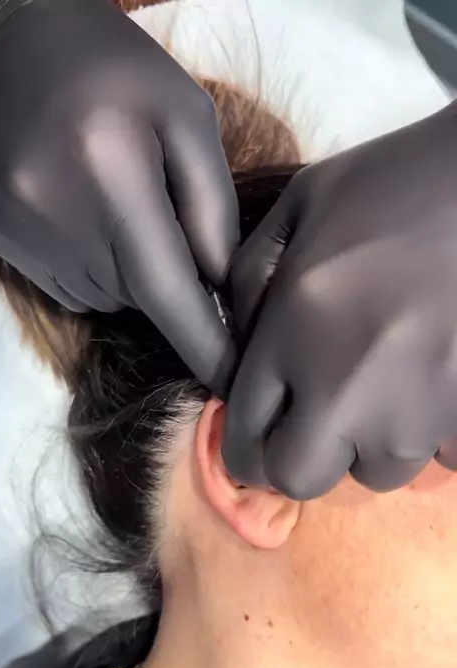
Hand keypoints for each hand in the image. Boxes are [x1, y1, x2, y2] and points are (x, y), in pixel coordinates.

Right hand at [0, 0, 237, 394]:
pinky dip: (93, 264)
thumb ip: (211, 204)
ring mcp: (22, 236)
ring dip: (128, 271)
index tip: (235, 385)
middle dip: (169, 282)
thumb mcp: (184, 113)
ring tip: (118, 201)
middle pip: (139, 298)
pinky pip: (70, 284)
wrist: (1, 39)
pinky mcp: (1, 241)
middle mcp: (60, 220)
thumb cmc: (111, 65)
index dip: (206, 346)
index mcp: (112, 176)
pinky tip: (86, 210)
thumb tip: (222, 286)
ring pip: (105, 296)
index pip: (168, 291)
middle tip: (165, 219)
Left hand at [224, 103, 456, 497]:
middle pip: (299, 478)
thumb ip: (249, 281)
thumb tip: (238, 354)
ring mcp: (418, 412)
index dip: (246, 443)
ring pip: (376, 472)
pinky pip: (441, 457)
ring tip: (387, 387)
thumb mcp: (299, 207)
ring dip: (371, 443)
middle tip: (316, 419)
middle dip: (298, 457)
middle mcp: (348, 390)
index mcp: (294, 335)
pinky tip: (435, 381)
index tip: (262, 428)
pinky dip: (434, 431)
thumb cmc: (398, 181)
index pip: (243, 441)